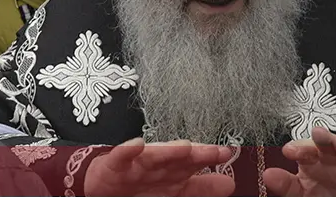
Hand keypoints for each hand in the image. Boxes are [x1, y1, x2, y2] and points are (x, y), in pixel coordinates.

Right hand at [85, 138, 234, 196]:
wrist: (105, 187)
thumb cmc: (141, 188)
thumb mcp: (175, 192)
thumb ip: (202, 188)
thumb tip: (230, 184)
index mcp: (175, 172)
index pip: (196, 164)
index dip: (211, 159)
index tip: (227, 153)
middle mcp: (160, 166)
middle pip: (180, 158)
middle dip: (197, 154)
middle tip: (215, 151)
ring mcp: (138, 165)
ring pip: (155, 156)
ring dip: (169, 150)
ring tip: (185, 147)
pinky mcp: (116, 165)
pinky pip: (121, 157)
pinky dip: (128, 150)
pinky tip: (137, 144)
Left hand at [263, 127, 335, 196]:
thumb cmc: (325, 195)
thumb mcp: (302, 193)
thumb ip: (286, 185)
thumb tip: (267, 174)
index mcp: (317, 162)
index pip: (307, 150)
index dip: (299, 148)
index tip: (288, 150)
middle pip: (331, 146)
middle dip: (325, 138)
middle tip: (317, 132)